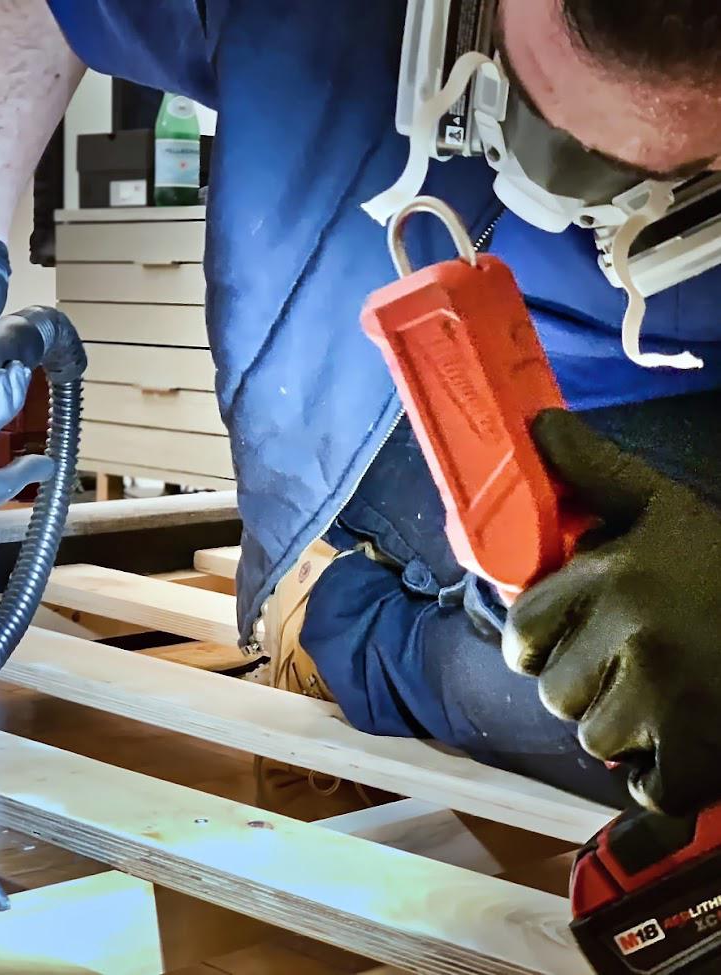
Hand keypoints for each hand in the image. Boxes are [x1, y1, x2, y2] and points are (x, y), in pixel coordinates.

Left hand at [502, 408, 720, 815]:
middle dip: (581, 683)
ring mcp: (666, 697)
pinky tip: (685, 737)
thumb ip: (594, 471)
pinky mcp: (704, 750)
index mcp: (612, 577)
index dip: (536, 641)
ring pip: (594, 738)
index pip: (522, 631)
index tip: (562, 637)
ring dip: (620, 727)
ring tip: (663, 693)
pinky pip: (647, 786)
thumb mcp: (662, 507)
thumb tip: (539, 423)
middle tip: (627, 662)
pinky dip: (660, 776)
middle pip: (554, 691)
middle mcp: (632, 634)